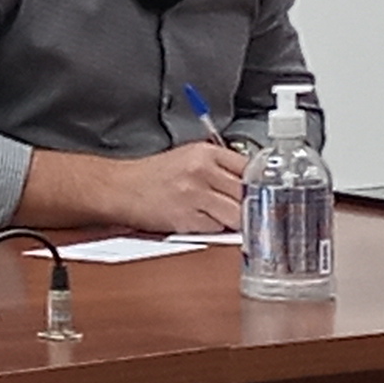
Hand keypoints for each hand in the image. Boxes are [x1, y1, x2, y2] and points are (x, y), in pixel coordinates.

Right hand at [107, 143, 246, 233]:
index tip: (263, 194)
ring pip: (237, 214)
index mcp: (205, 152)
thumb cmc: (152, 177)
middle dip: (248, 204)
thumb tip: (251, 184)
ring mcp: (195, 194)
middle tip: (243, 209)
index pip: (250, 168)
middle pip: (247, 192)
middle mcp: (202, 170)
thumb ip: (220, 167)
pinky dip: (213, 230)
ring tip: (220, 216)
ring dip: (233, 220)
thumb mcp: (188, 158)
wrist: (119, 189)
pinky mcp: (187, 218)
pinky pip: (216, 229)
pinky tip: (200, 222)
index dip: (258, 184)